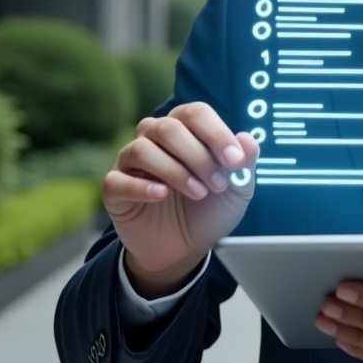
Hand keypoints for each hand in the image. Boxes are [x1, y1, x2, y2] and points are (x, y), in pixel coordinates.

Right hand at [102, 102, 258, 296]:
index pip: (196, 113)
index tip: (235, 161)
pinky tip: (162, 195)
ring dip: (175, 171)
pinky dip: (142, 187)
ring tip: (198, 193)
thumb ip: (245, 163)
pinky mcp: (114, 188)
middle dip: (198, 156)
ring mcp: (130, 161)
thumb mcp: (237, 188)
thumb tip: (249, 139)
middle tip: (218, 184)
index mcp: (185, 127)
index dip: (216, 134)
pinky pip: (118, 180)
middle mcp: (154, 137)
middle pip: (169, 128)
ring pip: (142, 149)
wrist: (185, 248)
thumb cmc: (209, 208)